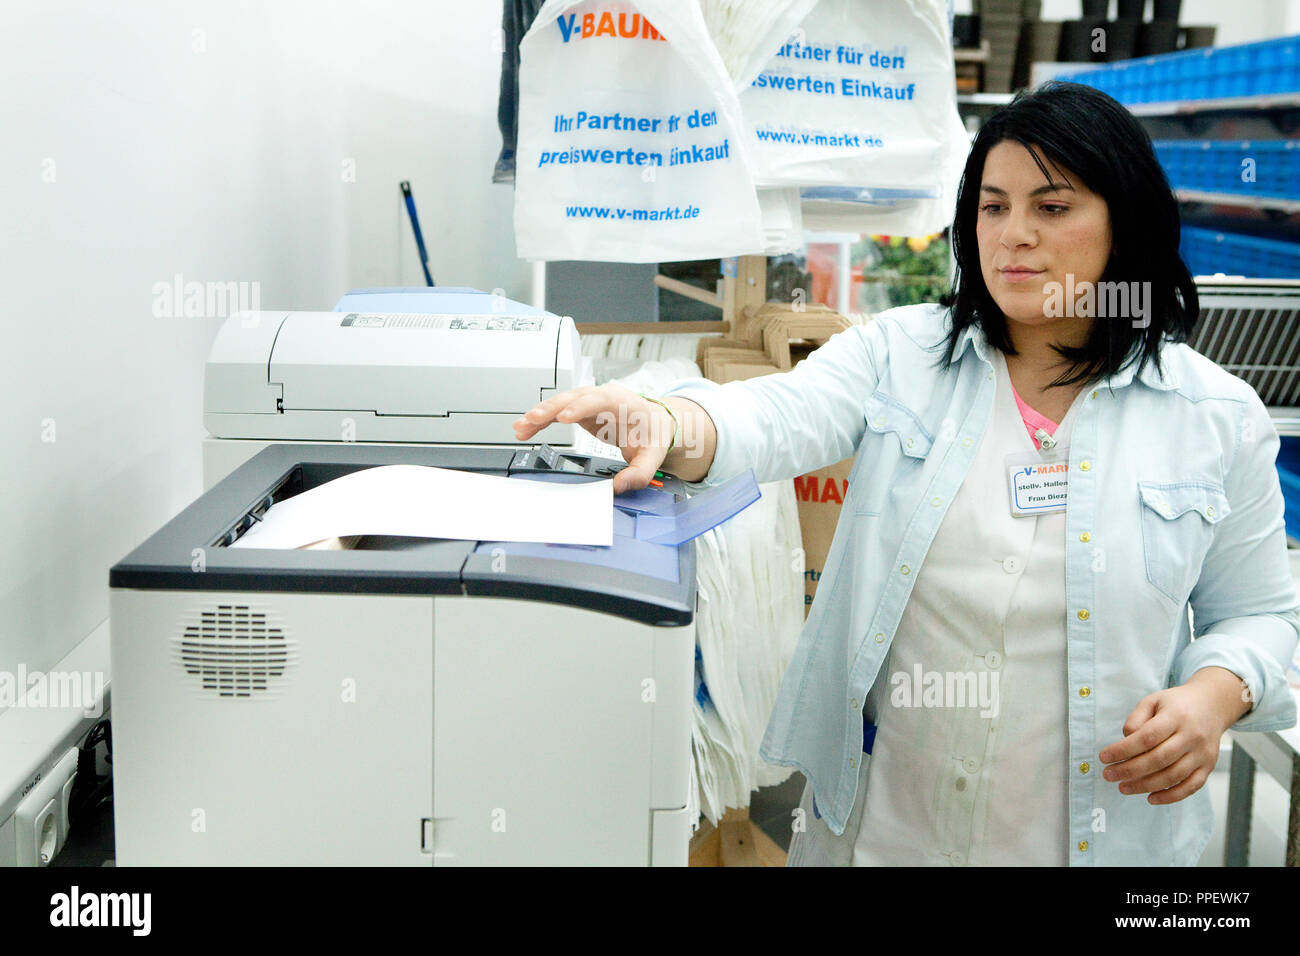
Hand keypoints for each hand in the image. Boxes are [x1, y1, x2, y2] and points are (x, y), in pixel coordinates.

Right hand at [512, 384, 675, 494]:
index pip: (599, 400)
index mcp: (622, 402)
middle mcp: (602, 397)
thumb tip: (620, 486)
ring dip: (540, 413)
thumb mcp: (651, 457)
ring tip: (521, 426)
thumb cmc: (652, 434)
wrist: (653, 423)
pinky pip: (557, 411)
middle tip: (533, 420)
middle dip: (551, 409)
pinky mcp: (580, 410)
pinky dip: (541, 419)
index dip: (580, 407)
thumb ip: (639, 473)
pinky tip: (526, 428)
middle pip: (573, 398)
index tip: (564, 417)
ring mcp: (589, 402)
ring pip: (560, 402)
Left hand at [1098, 667, 1250, 805]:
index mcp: (1176, 717)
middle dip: (1130, 771)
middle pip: (1158, 759)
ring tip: (1123, 787)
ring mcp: (1202, 753)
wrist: (1212, 705)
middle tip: (1109, 775)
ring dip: (1145, 786)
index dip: (1123, 750)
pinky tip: (1151, 798)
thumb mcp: (1153, 701)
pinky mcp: (1208, 766)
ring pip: (1173, 776)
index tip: (1104, 757)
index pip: (1147, 737)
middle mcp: (1192, 736)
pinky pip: (1191, 787)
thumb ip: (1136, 719)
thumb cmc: (1176, 704)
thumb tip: (1125, 741)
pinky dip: (1171, 796)